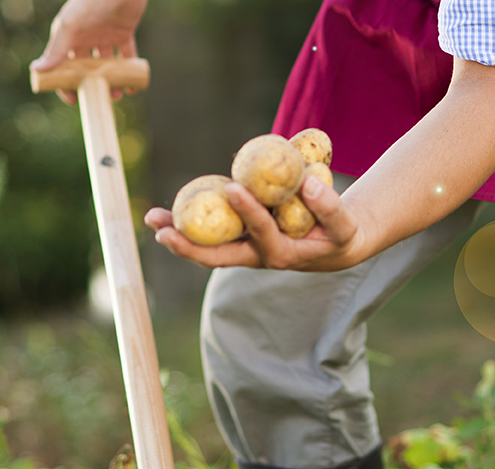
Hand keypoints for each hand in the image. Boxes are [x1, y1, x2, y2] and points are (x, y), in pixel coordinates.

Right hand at [30, 0, 146, 102]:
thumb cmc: (91, 1)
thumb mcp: (70, 26)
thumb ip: (56, 49)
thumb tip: (36, 70)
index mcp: (70, 35)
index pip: (63, 63)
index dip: (66, 81)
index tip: (72, 99)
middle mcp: (86, 36)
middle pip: (86, 67)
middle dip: (90, 84)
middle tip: (97, 99)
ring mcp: (105, 35)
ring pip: (107, 65)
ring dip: (111, 81)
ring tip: (116, 94)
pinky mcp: (124, 33)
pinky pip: (127, 56)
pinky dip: (130, 71)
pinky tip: (132, 86)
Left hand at [144, 175, 368, 270]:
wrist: (333, 247)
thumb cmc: (339, 234)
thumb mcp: (344, 225)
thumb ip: (330, 207)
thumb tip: (305, 184)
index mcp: (282, 255)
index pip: (262, 234)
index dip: (249, 213)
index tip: (234, 187)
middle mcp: (256, 257)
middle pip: (219, 255)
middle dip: (189, 246)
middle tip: (162, 233)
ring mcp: (244, 251)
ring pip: (207, 247)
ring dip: (178, 235)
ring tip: (151, 219)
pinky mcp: (238, 241)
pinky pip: (209, 234)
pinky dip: (188, 223)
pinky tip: (166, 212)